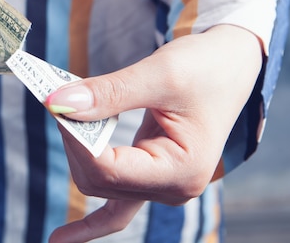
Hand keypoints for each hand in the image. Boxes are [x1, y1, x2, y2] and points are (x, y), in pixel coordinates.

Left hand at [45, 24, 262, 241]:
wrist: (234, 64)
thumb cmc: (206, 67)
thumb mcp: (159, 74)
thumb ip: (108, 94)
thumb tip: (56, 104)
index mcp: (181, 171)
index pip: (108, 169)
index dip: (75, 139)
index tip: (55, 102)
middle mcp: (173, 188)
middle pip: (98, 179)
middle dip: (73, 141)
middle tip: (57, 99)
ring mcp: (161, 186)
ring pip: (99, 182)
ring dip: (77, 150)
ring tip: (61, 112)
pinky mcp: (151, 175)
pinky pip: (116, 210)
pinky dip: (89, 222)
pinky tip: (59, 238)